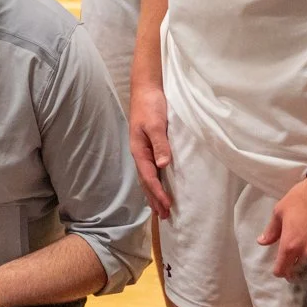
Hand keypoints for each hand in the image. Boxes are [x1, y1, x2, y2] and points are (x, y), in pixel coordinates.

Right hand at [128, 82, 172, 217]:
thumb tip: (163, 165)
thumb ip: (160, 144)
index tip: (167, 206)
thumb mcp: (156, 124)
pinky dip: (156, 182)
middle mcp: (140, 154)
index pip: (149, 178)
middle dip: (154, 199)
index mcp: (139, 151)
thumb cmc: (150, 105)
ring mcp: (144, 150)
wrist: (146, 89)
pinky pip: (152, 169)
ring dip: (154, 193)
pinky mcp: (150, 146)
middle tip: (165, 217)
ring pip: (148, 177)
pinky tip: (160, 186)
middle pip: (146, 182)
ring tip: (161, 209)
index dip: (158, 193)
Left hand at [260, 173, 306, 279]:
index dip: (280, 270)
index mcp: (290, 246)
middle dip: (296, 273)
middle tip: (297, 265)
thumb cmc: (304, 196)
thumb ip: (272, 230)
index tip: (282, 265)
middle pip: (300, 277)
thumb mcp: (280, 211)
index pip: (282, 271)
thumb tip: (262, 242)